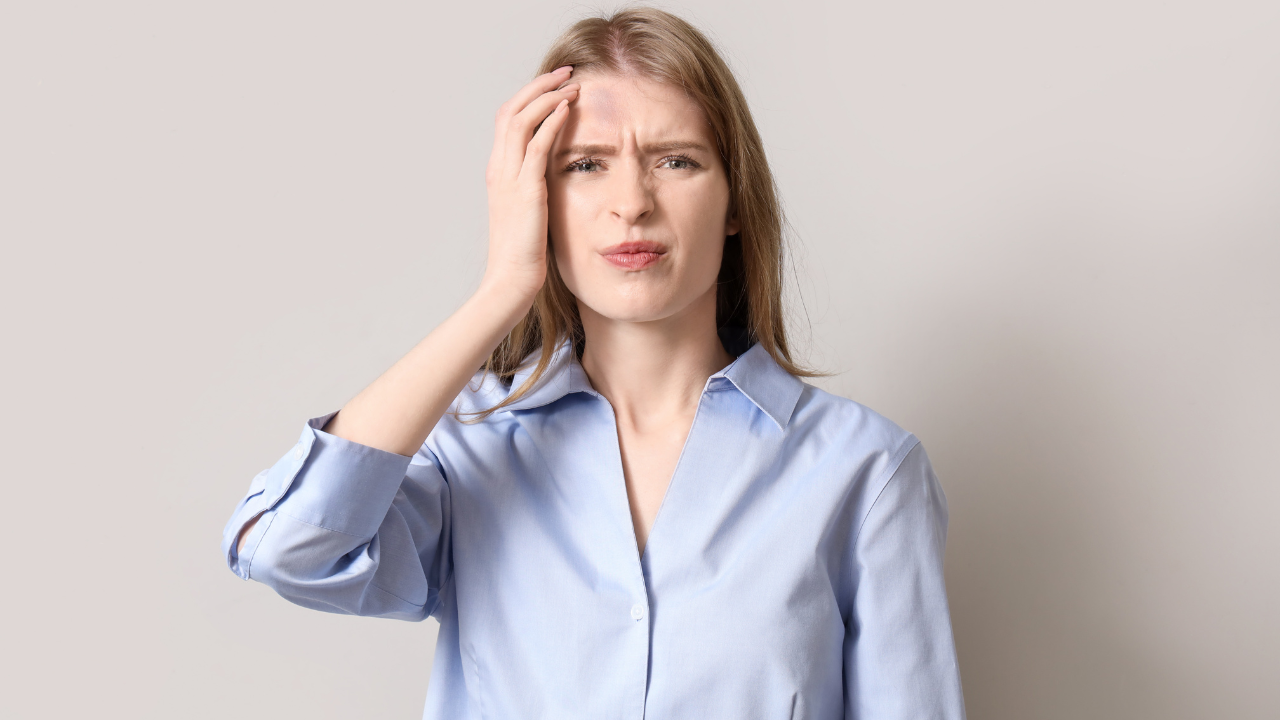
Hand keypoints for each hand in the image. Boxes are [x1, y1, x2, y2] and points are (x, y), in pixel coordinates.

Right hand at [481, 66, 578, 302]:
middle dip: (539, 86)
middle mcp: (499, 170)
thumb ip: (536, 192)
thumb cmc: (524, 257)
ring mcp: (509, 179)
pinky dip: (551, 121)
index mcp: (499, 174)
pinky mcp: (525, 191)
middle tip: (566, 72)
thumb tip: (555, 181)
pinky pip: (537, 145)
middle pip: (512, 110)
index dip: (530, 98)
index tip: (555, 86)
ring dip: (547, 96)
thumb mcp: (529, 215)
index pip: (509, 121)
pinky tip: (568, 107)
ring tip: (572, 82)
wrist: (510, 283)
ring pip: (521, 120)